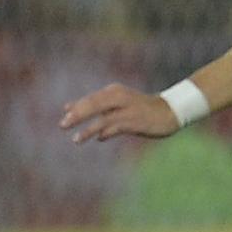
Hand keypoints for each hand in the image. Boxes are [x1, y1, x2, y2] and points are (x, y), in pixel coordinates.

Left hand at [60, 84, 181, 143]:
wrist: (169, 111)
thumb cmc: (138, 108)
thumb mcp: (115, 103)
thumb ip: (93, 105)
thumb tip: (66, 108)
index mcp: (113, 92)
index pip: (91, 99)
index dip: (76, 107)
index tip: (64, 114)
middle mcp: (120, 98)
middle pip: (94, 104)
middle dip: (77, 115)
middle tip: (62, 125)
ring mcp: (128, 110)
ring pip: (104, 117)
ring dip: (88, 129)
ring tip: (75, 139)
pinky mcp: (135, 121)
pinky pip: (117, 127)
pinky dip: (106, 133)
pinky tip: (99, 138)